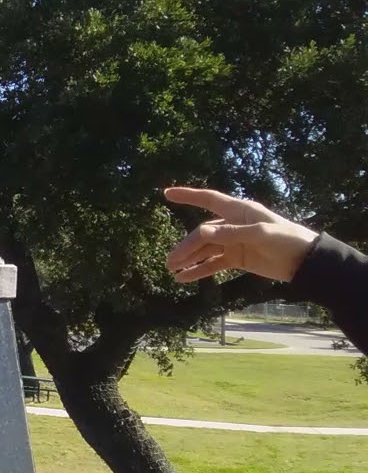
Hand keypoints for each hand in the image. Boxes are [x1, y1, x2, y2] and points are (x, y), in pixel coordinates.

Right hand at [164, 187, 317, 282]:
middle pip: (202, 233)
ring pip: (205, 249)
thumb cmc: (287, 239)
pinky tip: (184, 278)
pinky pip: (213, 264)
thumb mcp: (261, 234)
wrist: (305, 261)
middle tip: (171, 261)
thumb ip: (230, 233)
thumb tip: (200, 231)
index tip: (167, 194)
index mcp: (239, 211)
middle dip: (186, 246)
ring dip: (189, 259)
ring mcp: (233, 242)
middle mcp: (232, 225)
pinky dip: (199, 271)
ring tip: (172, 270)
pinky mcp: (236, 258)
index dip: (188, 196)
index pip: (209, 200)